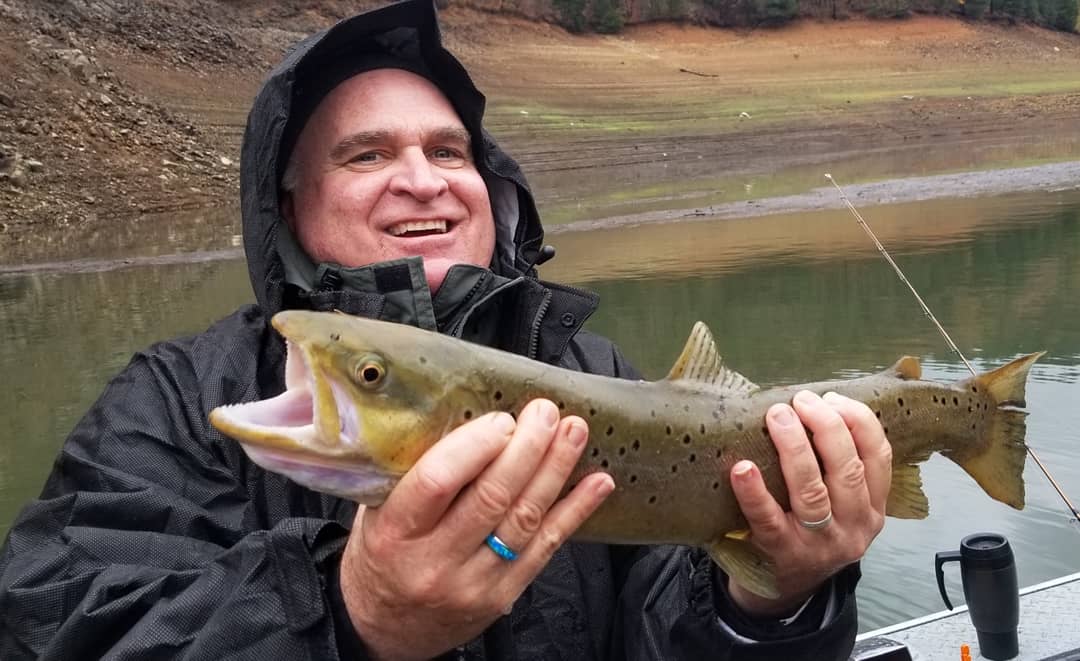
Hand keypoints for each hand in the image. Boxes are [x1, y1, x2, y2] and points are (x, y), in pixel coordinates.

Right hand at [338, 399, 614, 660]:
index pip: (437, 482)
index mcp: (394, 532)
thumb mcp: (377, 513)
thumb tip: (466, 419)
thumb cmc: (382, 556)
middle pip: (491, 498)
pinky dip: (574, 511)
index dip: (475, 446)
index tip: (501, 420)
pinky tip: (596, 484)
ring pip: (524, 521)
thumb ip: (411, 474)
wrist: (384, 630)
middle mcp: (433, 561)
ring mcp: (472, 583)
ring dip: (555, 471)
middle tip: (546, 413)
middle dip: (527, 449)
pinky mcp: (502, 596)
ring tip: (574, 433)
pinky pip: (546, 548)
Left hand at [727, 390, 891, 615]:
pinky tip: (742, 469)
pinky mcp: (782, 555)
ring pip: (812, 491)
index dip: (858, 421)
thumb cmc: (810, 530)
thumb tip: (813, 404)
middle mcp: (853, 527)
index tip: (832, 397)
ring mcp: (819, 544)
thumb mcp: (841, 507)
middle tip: (801, 401)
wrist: (786, 588)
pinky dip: (754, 492)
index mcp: (873, 508)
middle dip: (825, 426)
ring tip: (778, 417)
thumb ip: (838, 467)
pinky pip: (768, 519)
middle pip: (847, 469)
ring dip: (794, 448)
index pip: (879, 456)